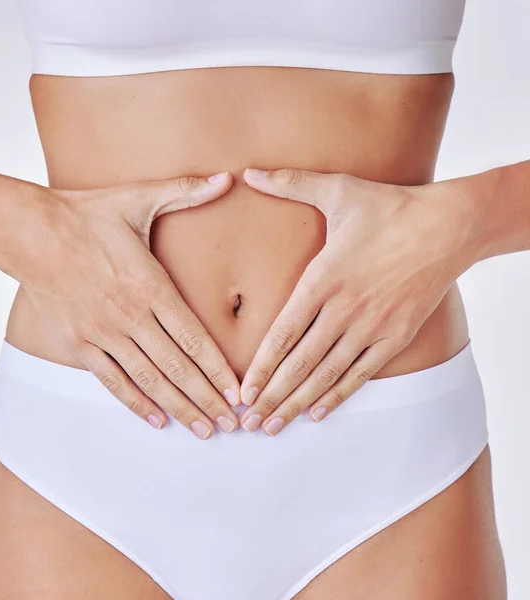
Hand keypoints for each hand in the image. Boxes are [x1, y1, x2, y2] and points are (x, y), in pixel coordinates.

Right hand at [10, 171, 240, 439]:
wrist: (28, 230)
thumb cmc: (86, 214)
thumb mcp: (138, 199)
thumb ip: (186, 192)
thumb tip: (228, 178)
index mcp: (150, 285)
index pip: (194, 337)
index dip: (219, 369)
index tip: (239, 393)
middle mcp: (130, 315)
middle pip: (177, 367)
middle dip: (207, 398)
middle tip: (233, 424)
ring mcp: (103, 333)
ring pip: (148, 380)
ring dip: (178, 407)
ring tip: (203, 430)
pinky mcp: (79, 342)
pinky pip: (111, 380)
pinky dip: (134, 402)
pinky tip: (155, 420)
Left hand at [238, 167, 474, 434]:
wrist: (448, 225)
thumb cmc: (389, 208)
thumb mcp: (337, 190)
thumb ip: (289, 184)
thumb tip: (247, 171)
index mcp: (324, 277)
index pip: (283, 332)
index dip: (261, 366)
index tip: (242, 390)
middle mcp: (345, 308)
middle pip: (300, 363)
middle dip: (272, 396)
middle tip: (249, 423)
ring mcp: (372, 326)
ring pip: (327, 374)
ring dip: (299, 403)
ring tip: (275, 426)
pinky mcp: (396, 335)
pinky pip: (362, 373)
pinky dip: (339, 394)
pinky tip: (320, 412)